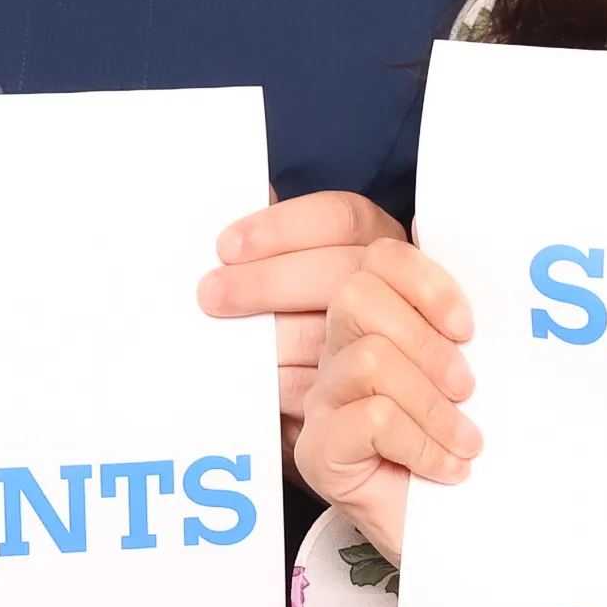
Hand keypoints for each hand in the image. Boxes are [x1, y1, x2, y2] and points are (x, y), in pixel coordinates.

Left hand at [199, 192, 409, 439]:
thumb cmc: (298, 310)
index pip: (340, 218)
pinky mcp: (369, 392)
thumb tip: (223, 215)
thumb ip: (272, 239)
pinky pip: (318, 382)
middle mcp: (394, 284)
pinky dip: (278, 378)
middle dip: (267, 281)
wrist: (332, 388)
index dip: (281, 228)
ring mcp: (389, 339)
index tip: (228, 246)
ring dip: (268, 334)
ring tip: (222, 335)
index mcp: (377, 241)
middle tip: (212, 293)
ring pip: (328, 330)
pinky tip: (252, 371)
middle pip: (338, 271)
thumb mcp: (293, 263)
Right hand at [295, 237, 482, 564]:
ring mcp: (322, 400)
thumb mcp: (476, 373)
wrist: (470, 537)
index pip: (378, 255)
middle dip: (426, 341)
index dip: (426, 281)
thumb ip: (464, 324)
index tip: (468, 328)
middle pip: (357, 295)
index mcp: (378, 317)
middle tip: (468, 389)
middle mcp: (338, 349)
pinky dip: (422, 442)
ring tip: (466, 440)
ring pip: (368, 359)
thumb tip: (485, 271)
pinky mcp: (319, 451)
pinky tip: (448, 469)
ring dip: (432, 404)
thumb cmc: (473, 447)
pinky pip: (370, 417)